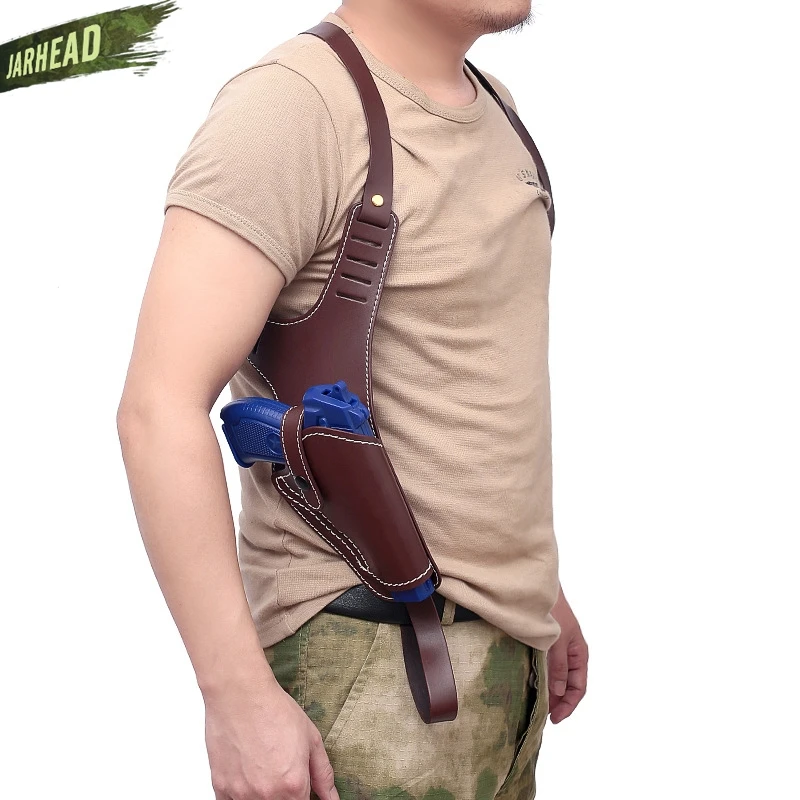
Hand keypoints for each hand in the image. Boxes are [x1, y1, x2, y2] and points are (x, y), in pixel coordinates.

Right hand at [204, 668, 338, 799]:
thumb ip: (323, 774)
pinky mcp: (221, 789)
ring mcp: (241, 795)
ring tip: (263, 767)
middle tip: (280, 770)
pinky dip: (242, 794)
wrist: (239, 694)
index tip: (298, 784)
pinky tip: (247, 772)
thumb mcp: (311, 738)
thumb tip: (332, 798)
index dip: (302, 794)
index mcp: (293, 785)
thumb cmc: (274, 710)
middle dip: (285, 794)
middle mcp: (267, 795)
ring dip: (263, 794)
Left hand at [546, 586, 588, 723]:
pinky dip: (539, 677)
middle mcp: (569, 653)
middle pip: (566, 685)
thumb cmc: (552, 608)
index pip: (579, 687)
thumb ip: (558, 665)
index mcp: (579, 653)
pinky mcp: (543, 643)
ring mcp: (556, 648)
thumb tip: (560, 691)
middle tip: (542, 715)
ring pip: (554, 677)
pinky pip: (544, 666)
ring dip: (547, 690)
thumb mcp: (557, 639)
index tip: (554, 718)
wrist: (537, 585)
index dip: (568, 705)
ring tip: (534, 703)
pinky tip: (528, 683)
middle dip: (557, 701)